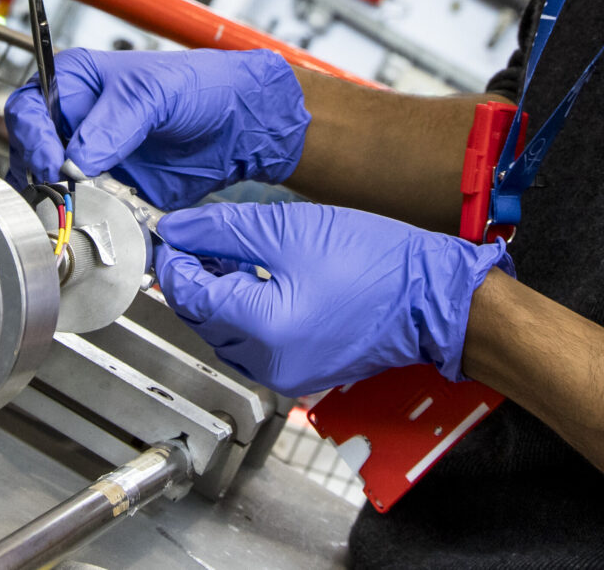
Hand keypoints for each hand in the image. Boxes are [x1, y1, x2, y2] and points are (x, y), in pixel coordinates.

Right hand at [4, 48, 309, 209]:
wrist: (241, 125)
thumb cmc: (202, 86)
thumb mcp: (156, 93)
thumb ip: (114, 124)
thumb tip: (75, 162)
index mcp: (75, 82)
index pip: (29, 108)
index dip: (32, 136)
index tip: (52, 163)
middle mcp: (74, 120)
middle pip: (29, 152)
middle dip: (36, 175)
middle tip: (57, 194)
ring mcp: (89, 158)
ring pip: (47, 186)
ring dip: (52, 202)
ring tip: (68, 213)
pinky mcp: (108, 191)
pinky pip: (81, 210)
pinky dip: (80, 220)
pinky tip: (90, 224)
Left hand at [153, 201, 508, 394]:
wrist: (431, 296)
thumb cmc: (376, 261)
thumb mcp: (290, 229)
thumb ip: (224, 229)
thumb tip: (177, 230)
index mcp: (263, 329)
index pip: (189, 296)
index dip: (173, 261)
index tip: (172, 234)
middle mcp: (269, 363)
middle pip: (202, 319)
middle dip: (192, 278)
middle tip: (194, 238)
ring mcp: (286, 374)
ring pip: (225, 334)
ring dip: (217, 296)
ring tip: (225, 253)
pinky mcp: (302, 372)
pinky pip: (254, 344)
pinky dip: (244, 313)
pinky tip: (253, 279)